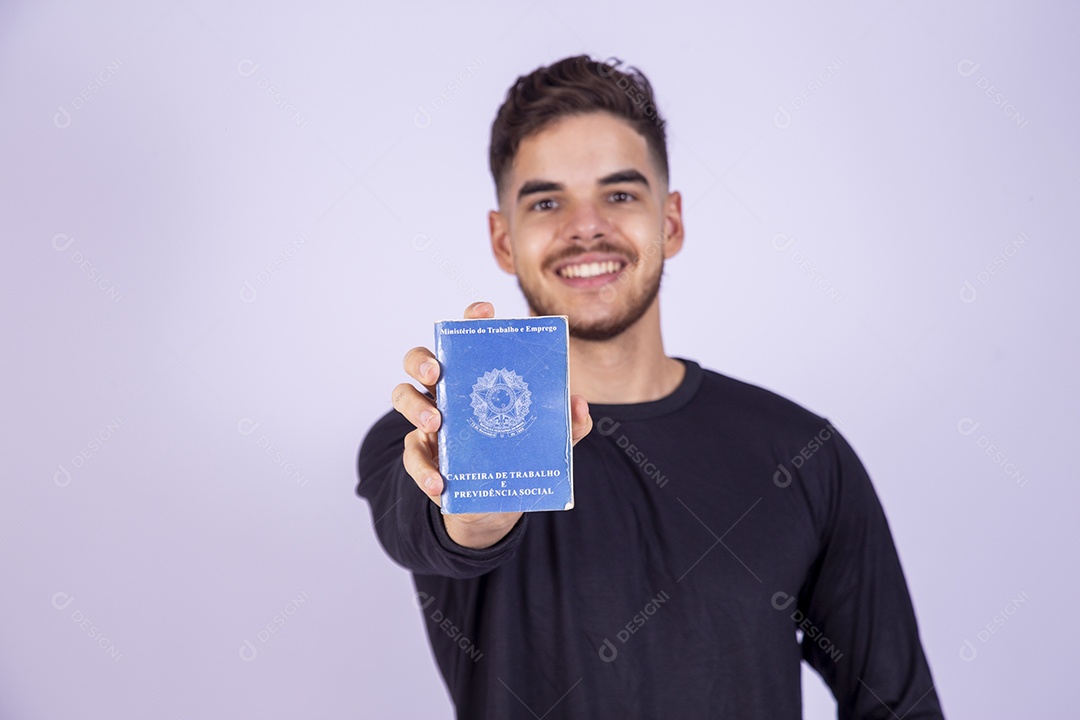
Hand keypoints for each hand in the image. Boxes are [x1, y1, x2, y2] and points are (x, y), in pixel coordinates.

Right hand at [391, 301, 592, 547]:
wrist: (494, 500)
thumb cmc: (517, 452)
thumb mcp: (548, 440)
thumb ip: (568, 424)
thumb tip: (579, 405)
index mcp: (475, 376)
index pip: (468, 337)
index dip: (471, 318)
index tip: (483, 312)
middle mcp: (447, 391)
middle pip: (420, 359)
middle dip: (422, 359)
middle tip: (436, 372)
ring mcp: (430, 420)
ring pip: (404, 396)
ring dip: (414, 406)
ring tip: (435, 424)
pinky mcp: (423, 453)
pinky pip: (412, 454)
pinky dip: (423, 469)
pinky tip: (440, 482)